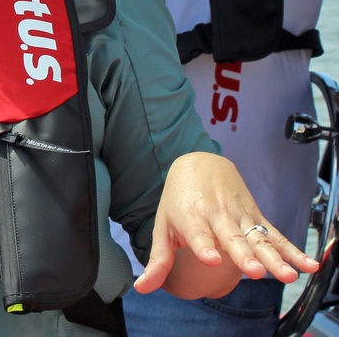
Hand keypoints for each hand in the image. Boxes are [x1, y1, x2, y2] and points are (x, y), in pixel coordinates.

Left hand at [135, 152, 318, 297]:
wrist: (200, 162)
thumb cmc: (178, 200)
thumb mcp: (163, 225)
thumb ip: (158, 259)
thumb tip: (142, 288)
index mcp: (191, 216)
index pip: (198, 233)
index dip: (204, 246)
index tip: (212, 259)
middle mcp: (217, 215)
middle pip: (233, 237)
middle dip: (244, 254)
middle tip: (255, 271)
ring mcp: (240, 215)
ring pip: (259, 238)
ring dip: (275, 257)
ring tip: (288, 275)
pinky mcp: (257, 216)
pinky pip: (276, 235)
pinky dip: (293, 250)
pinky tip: (308, 265)